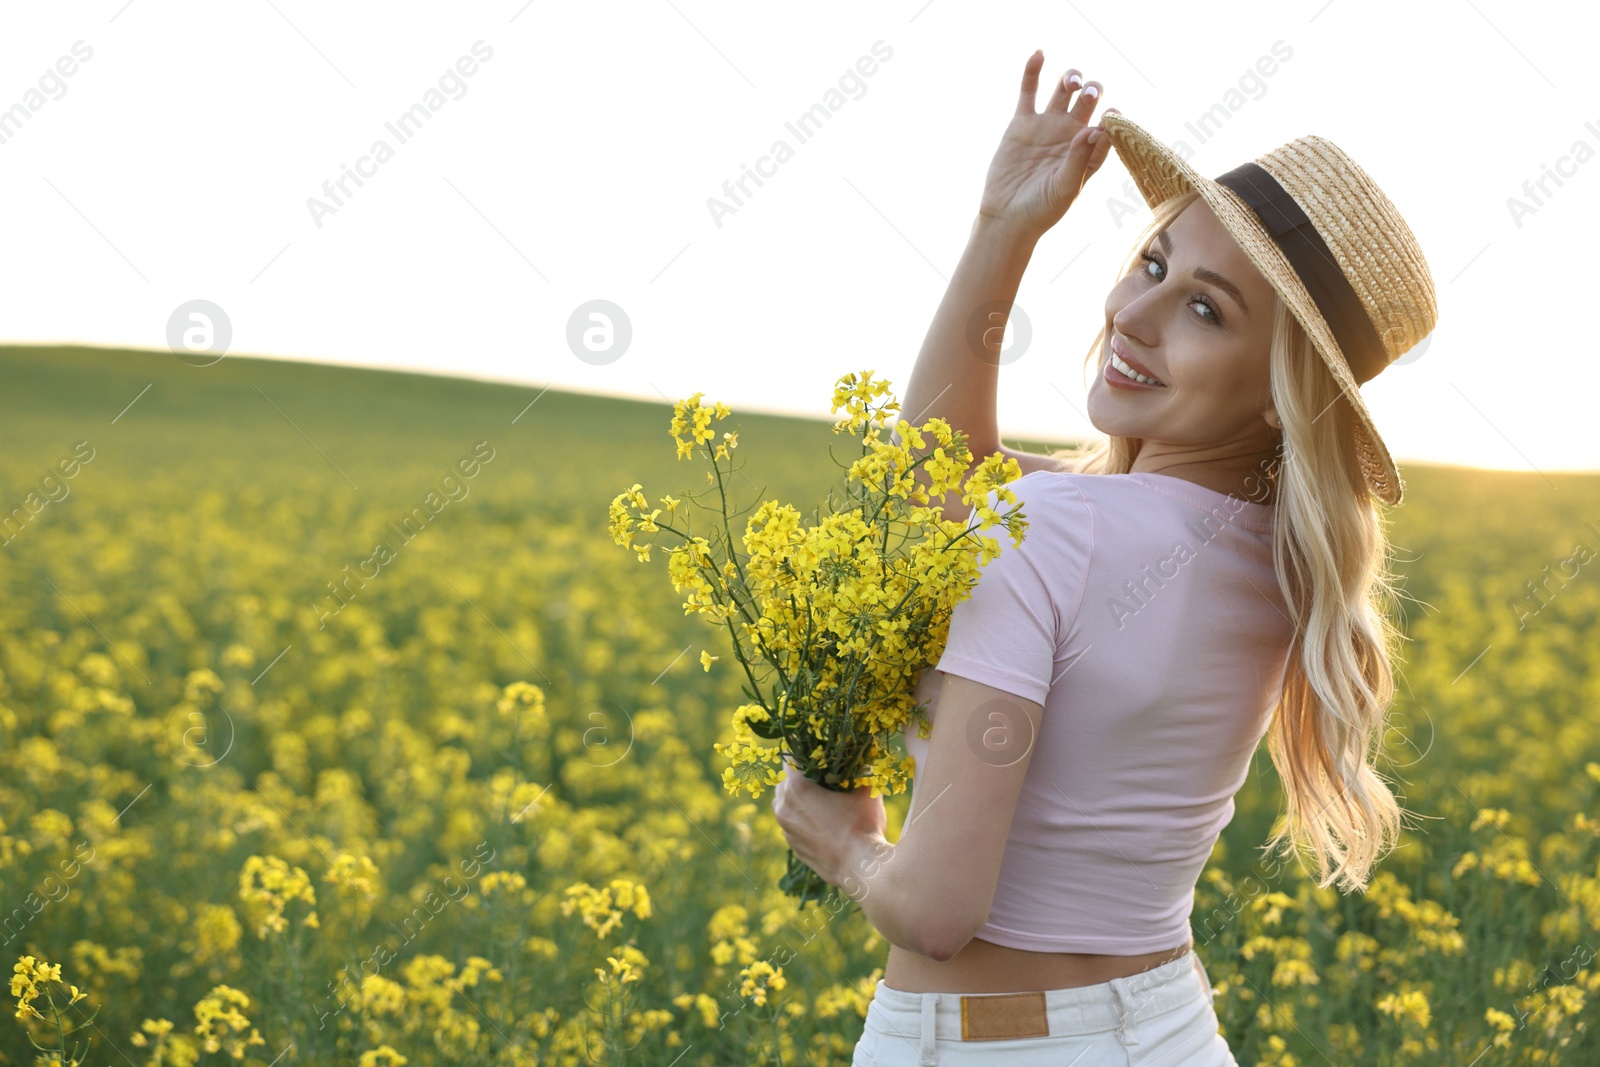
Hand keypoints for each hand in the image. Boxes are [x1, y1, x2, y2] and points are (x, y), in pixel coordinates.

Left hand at [771, 759, 887, 887]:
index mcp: (796, 788)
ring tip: (821, 801)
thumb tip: (864, 758)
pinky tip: (822, 823)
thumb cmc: (863, 825)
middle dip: (800, 778)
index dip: (805, 756)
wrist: (862, 868)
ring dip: (798, 800)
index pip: (790, 761)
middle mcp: (783, 808)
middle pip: (784, 783)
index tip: (819, 757)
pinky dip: (802, 821)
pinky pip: (792, 826)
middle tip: (821, 778)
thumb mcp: (865, 790)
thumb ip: (861, 771)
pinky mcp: (793, 848)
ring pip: (785, 806)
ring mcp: (786, 830)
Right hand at [977, 51, 1115, 239]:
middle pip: (1088, 100)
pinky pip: (1029, 91)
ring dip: (1071, 79)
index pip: (1108, 125)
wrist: (1007, 217)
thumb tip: (1094, 129)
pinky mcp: (1022, 123)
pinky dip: (1033, 72)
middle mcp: (1071, 133)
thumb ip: (1080, 160)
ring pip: (1063, 91)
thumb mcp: (1066, 189)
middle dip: (1093, 91)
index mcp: (1090, 151)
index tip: (1111, 115)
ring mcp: (1047, 126)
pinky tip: (1039, 54)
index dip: (1113, 117)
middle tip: (1089, 94)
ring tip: (1071, 82)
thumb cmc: (1042, 210)